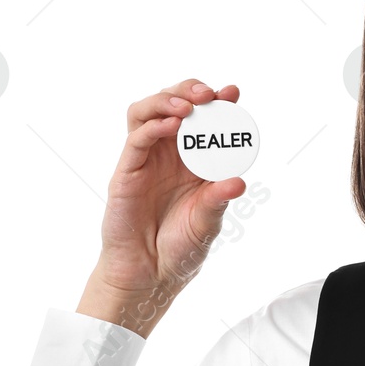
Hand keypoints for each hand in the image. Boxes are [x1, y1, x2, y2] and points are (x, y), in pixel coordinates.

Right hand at [78, 79, 247, 335]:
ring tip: (189, 104)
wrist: (150, 274)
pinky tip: (172, 125)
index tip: (233, 92)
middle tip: (209, 93)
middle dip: (190, 90)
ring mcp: (145, 160)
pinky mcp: (126, 172)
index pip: (204, 122)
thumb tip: (239, 182)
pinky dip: (153, 126)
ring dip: (167, 100)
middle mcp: (168, 155)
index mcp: (193, 161)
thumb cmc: (180, 247)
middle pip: (172, 105)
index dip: (217, 103)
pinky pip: (135, 140)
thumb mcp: (208, 222)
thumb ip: (219, 199)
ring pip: (147, 112)